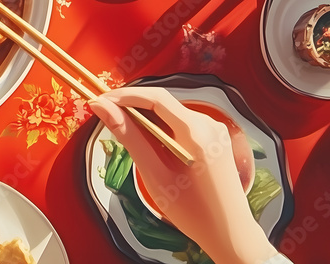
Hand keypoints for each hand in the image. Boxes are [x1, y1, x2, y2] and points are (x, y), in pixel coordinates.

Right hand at [90, 88, 279, 263]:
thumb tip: (102, 109)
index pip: (155, 98)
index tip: (100, 101)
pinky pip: (181, 124)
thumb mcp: (154, 174)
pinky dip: (161, 128)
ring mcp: (214, 130)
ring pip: (170, 113)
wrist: (230, 232)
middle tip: (103, 115)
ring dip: (145, 118)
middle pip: (163, 103)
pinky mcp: (214, 138)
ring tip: (123, 131)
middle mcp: (209, 124)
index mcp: (196, 132)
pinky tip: (148, 143)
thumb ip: (129, 136)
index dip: (124, 95)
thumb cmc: (193, 211)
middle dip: (131, 106)